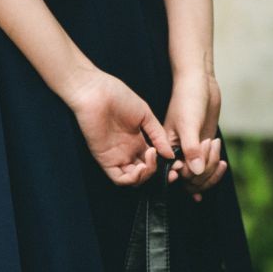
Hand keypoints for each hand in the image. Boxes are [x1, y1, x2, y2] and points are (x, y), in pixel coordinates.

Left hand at [67, 66, 178, 185]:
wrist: (96, 92)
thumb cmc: (118, 97)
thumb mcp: (145, 115)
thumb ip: (158, 135)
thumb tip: (170, 154)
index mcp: (136, 141)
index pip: (152, 161)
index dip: (164, 166)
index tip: (176, 165)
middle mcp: (127, 151)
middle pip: (145, 173)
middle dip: (158, 174)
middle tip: (170, 170)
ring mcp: (116, 156)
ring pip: (133, 179)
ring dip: (146, 176)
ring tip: (150, 160)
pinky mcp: (104, 159)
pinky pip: (119, 179)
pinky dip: (132, 179)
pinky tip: (140, 167)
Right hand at [163, 71, 226, 202]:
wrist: (200, 83)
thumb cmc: (188, 99)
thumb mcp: (189, 124)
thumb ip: (191, 149)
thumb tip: (196, 172)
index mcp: (166, 147)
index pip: (174, 174)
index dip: (185, 175)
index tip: (193, 165)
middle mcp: (177, 152)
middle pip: (189, 178)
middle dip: (203, 168)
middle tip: (207, 144)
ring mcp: (191, 151)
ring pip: (200, 175)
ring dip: (211, 166)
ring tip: (213, 143)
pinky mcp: (203, 147)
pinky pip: (207, 167)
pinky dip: (215, 167)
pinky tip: (221, 164)